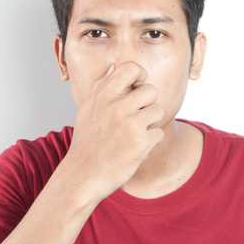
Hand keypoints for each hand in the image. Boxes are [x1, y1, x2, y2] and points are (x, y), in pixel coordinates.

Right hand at [61, 61, 164, 201]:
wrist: (83, 176)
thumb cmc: (86, 143)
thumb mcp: (87, 110)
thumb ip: (101, 88)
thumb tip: (114, 68)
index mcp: (103, 95)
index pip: (132, 68)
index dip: (140, 76)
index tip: (137, 88)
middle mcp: (116, 106)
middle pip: (150, 90)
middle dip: (147, 104)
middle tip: (135, 119)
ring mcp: (130, 124)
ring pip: (158, 111)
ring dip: (151, 123)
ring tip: (134, 134)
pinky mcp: (141, 143)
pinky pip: (159, 133)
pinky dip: (151, 142)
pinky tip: (135, 149)